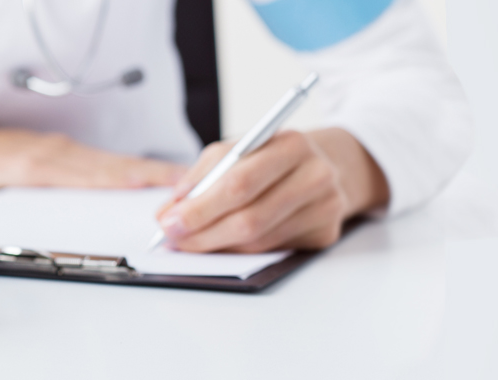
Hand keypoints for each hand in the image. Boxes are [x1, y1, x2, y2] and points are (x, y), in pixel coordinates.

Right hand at [0, 116, 185, 189]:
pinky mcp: (27, 165)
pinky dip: (106, 177)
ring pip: (104, 169)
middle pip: (118, 168)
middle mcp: (60, 153)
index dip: (149, 175)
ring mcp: (46, 158)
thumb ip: (54, 187)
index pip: (114, 169)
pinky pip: (76, 174)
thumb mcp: (22, 176)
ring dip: (140, 176)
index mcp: (61, 159)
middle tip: (195, 185)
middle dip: (156, 176)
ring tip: (174, 185)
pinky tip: (126, 181)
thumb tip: (85, 207)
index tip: (182, 182)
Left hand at [155, 128, 388, 251]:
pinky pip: (272, 250)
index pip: (239, 182)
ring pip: (258, 241)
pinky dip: (240, 250)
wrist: (330, 164)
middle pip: (250, 218)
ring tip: (190, 242)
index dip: (200, 207)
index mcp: (291, 144)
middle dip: (202, 233)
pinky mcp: (326, 234)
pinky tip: (222, 243)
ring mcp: (326, 207)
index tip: (168, 221)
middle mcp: (315, 175)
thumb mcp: (239, 150)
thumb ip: (203, 176)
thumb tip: (169, 212)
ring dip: (216, 245)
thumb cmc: (274, 157)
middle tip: (172, 238)